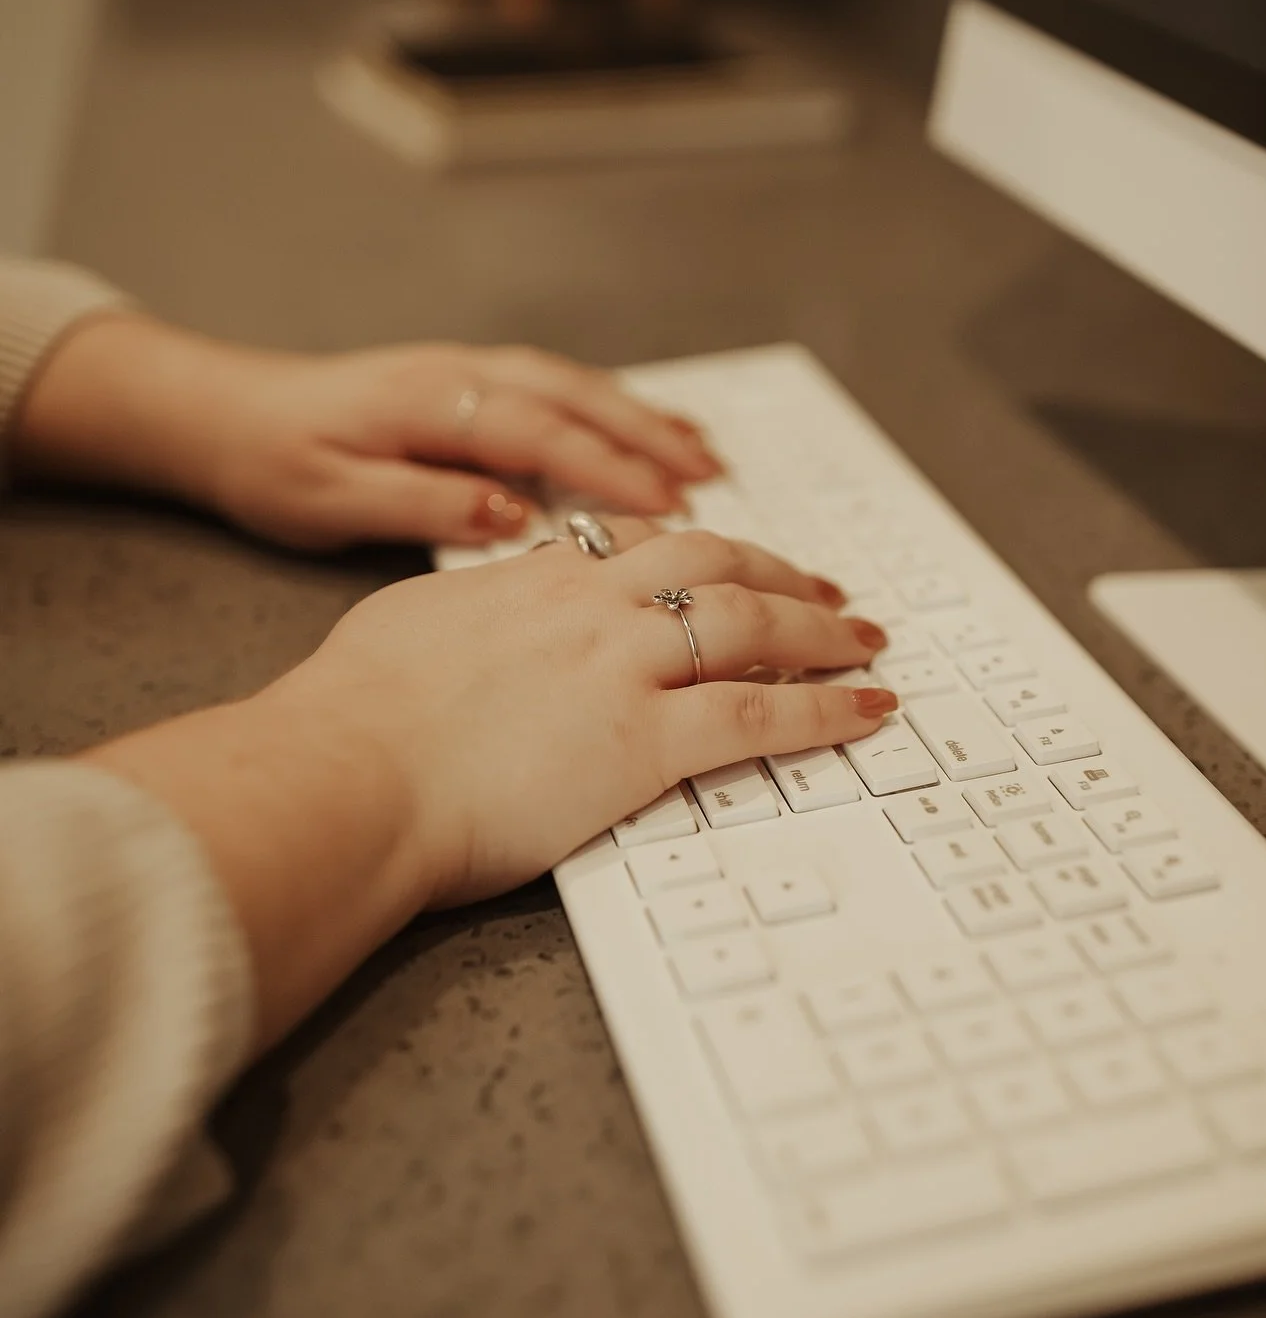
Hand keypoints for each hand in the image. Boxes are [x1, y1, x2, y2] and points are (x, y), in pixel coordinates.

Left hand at [13, 313, 720, 549]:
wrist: (221, 414)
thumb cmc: (271, 462)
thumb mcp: (333, 498)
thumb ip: (425, 503)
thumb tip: (513, 514)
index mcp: (428, 403)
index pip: (538, 432)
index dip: (607, 467)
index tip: (668, 503)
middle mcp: (457, 376)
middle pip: (573, 397)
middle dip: (647, 435)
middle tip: (711, 476)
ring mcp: (465, 373)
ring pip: (572, 387)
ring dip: (639, 418)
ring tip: (702, 453)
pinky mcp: (467, 384)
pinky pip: (554, 390)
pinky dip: (607, 409)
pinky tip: (640, 432)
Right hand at [274, 521, 893, 905]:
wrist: (347, 770)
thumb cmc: (354, 712)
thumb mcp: (410, 628)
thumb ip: (464, 614)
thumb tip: (468, 619)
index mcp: (539, 580)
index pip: (645, 547)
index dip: (707, 553)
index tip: (737, 563)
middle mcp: (594, 608)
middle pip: (718, 566)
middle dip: (783, 577)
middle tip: (828, 594)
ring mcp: (624, 669)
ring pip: (752, 626)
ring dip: (821, 631)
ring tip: (865, 641)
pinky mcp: (643, 741)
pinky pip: (758, 717)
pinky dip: (824, 712)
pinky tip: (866, 711)